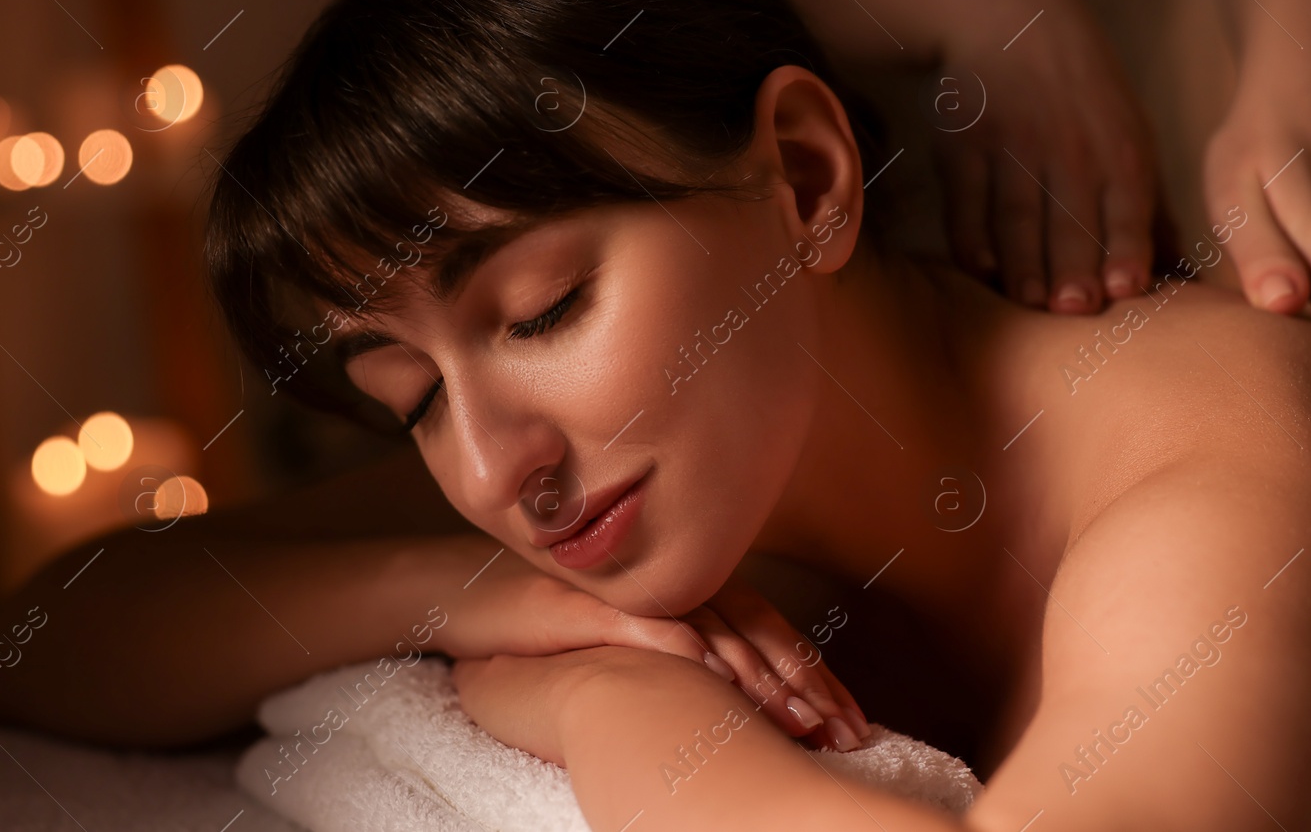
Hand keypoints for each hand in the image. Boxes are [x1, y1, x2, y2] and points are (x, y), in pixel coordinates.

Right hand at [430, 540, 868, 749]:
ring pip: (708, 624)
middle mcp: (666, 583)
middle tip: (843, 727)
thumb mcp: (624, 656)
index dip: (810, 672)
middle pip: (752, 625)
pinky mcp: (582, 598)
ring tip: (793, 712)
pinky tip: (707, 672)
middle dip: (802, 677)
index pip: (764, 630)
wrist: (458, 601)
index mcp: (684, 595)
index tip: (851, 721)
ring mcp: (627, 587)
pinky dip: (676, 644)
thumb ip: (679, 672)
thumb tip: (737, 719)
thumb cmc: (543, 634)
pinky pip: (638, 621)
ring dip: (755, 668)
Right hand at [930, 0, 1158, 313]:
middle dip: (1074, 264)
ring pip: (1019, 212)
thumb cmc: (1082, 93)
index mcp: (1117, 147)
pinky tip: (981, 269)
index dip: (1126, 245)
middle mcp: (1067, 146)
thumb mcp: (1128, 130)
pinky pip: (967, 199)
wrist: (1006, 17)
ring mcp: (1012, 144)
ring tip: (1030, 302)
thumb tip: (1181, 275)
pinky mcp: (962, 144)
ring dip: (1024, 261)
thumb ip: (1149, 205)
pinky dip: (972, 235)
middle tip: (1076, 309)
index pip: (1126, 205)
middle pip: (1070, 216)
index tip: (1127, 287)